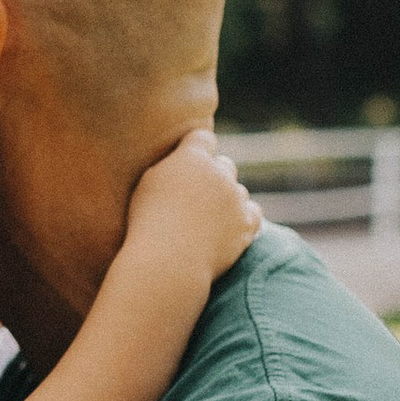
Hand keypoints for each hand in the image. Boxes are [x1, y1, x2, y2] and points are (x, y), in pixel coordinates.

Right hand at [123, 130, 259, 283]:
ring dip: (228, 199)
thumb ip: (170, 166)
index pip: (203, 138)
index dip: (197, 148)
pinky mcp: (247, 223)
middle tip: (196, 196)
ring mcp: (236, 198)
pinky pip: (252, 212)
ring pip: (238, 190)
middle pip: (224, 164)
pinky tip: (228, 226)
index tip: (188, 163)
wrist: (167, 262)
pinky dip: (243, 217)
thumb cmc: (147, 224)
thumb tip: (182, 159)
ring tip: (207, 219)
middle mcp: (219, 173)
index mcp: (193, 158)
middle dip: (214, 175)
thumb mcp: (148, 184)